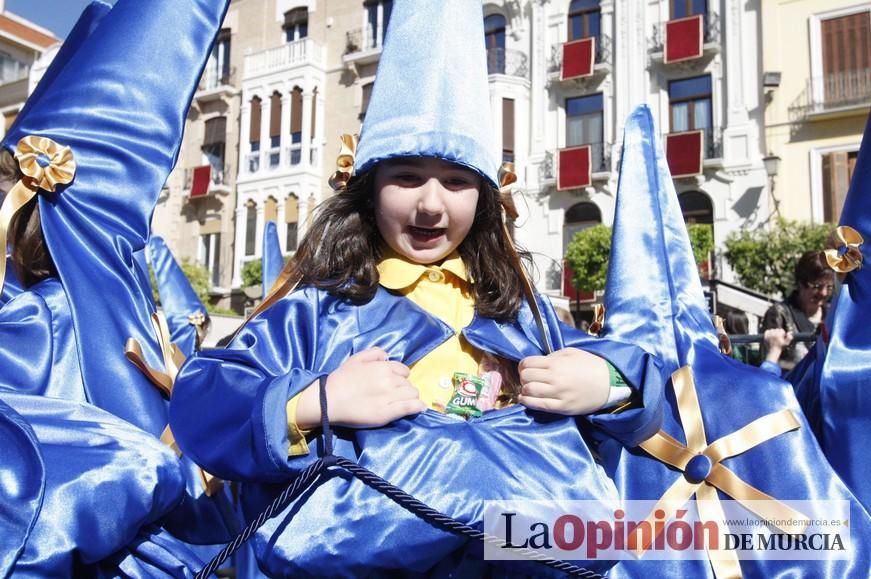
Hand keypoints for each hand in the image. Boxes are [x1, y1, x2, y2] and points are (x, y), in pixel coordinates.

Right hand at [295, 348, 425, 428]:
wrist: (328, 401)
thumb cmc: (340, 380)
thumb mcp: (356, 358)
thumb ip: (374, 353)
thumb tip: (388, 356)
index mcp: (382, 367)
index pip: (403, 371)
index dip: (400, 377)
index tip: (393, 383)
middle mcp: (389, 380)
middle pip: (408, 383)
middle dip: (404, 387)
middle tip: (394, 394)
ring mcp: (390, 397)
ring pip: (412, 394)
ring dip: (410, 397)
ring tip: (402, 402)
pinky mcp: (388, 413)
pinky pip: (411, 407)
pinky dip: (417, 407)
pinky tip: (419, 408)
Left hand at [518, 347, 609, 414]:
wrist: (610, 383)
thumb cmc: (591, 365)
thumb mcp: (571, 353)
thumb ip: (553, 356)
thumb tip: (538, 362)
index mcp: (556, 363)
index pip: (527, 363)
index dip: (523, 365)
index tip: (526, 368)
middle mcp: (554, 378)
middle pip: (526, 377)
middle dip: (523, 377)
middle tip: (528, 379)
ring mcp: (558, 394)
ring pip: (529, 391)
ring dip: (525, 389)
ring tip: (528, 389)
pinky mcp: (562, 407)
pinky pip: (538, 406)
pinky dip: (527, 402)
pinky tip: (525, 399)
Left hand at [763, 328, 792, 362]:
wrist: (772, 351)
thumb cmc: (780, 347)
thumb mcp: (786, 343)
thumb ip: (789, 337)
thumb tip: (789, 332)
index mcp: (778, 335)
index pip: (781, 330)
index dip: (782, 333)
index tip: (781, 337)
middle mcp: (773, 334)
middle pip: (776, 329)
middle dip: (778, 332)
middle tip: (778, 337)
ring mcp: (768, 335)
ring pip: (772, 330)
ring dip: (773, 332)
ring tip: (774, 337)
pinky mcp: (765, 336)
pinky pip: (767, 331)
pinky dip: (769, 332)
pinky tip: (770, 336)